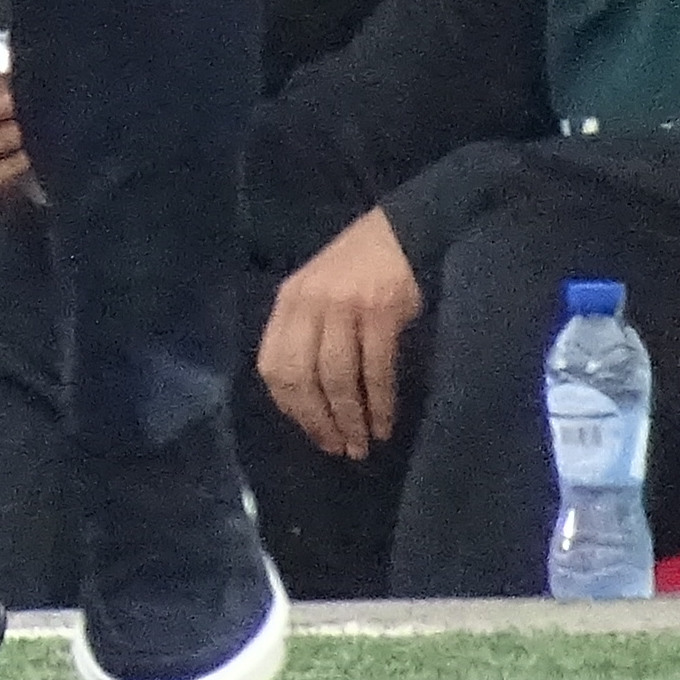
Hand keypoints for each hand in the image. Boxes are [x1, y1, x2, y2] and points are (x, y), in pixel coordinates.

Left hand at [257, 205, 424, 459]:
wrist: (407, 230)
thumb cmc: (362, 267)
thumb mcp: (319, 293)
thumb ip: (308, 333)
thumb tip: (310, 397)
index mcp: (288, 301)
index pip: (273, 364)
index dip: (290, 405)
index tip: (311, 432)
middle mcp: (307, 303)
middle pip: (301, 376)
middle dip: (318, 420)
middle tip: (339, 449)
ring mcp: (342, 306)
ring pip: (335, 377)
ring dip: (349, 419)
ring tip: (361, 445)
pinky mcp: (379, 311)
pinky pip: (374, 369)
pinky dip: (378, 403)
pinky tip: (384, 424)